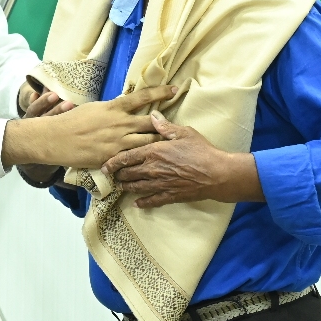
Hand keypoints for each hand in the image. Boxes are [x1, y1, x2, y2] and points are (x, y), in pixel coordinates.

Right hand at [2, 86, 172, 168]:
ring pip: (146, 142)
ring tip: (169, 146)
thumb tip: (122, 105)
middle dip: (165, 124)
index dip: (160, 93)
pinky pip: (132, 159)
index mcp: (114, 107)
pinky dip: (141, 159)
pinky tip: (150, 162)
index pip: (143, 97)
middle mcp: (119, 123)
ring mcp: (117, 142)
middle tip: (178, 126)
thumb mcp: (93, 108)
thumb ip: (111, 108)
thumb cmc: (71, 120)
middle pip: (151, 123)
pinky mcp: (112, 157)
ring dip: (158, 143)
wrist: (56, 139)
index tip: (174, 90)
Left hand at [103, 111, 263, 207]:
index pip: (126, 157)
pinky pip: (151, 201)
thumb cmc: (201, 150)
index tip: (104, 166)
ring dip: (127, 188)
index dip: (113, 162)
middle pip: (128, 174)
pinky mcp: (169, 196)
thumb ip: (165, 126)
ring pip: (136, 188)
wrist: (217, 174)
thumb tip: (153, 116)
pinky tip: (137, 203)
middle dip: (118, 175)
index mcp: (154, 151)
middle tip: (112, 176)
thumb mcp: (184, 133)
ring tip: (121, 187)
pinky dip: (142, 202)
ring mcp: (160, 184)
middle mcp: (152, 169)